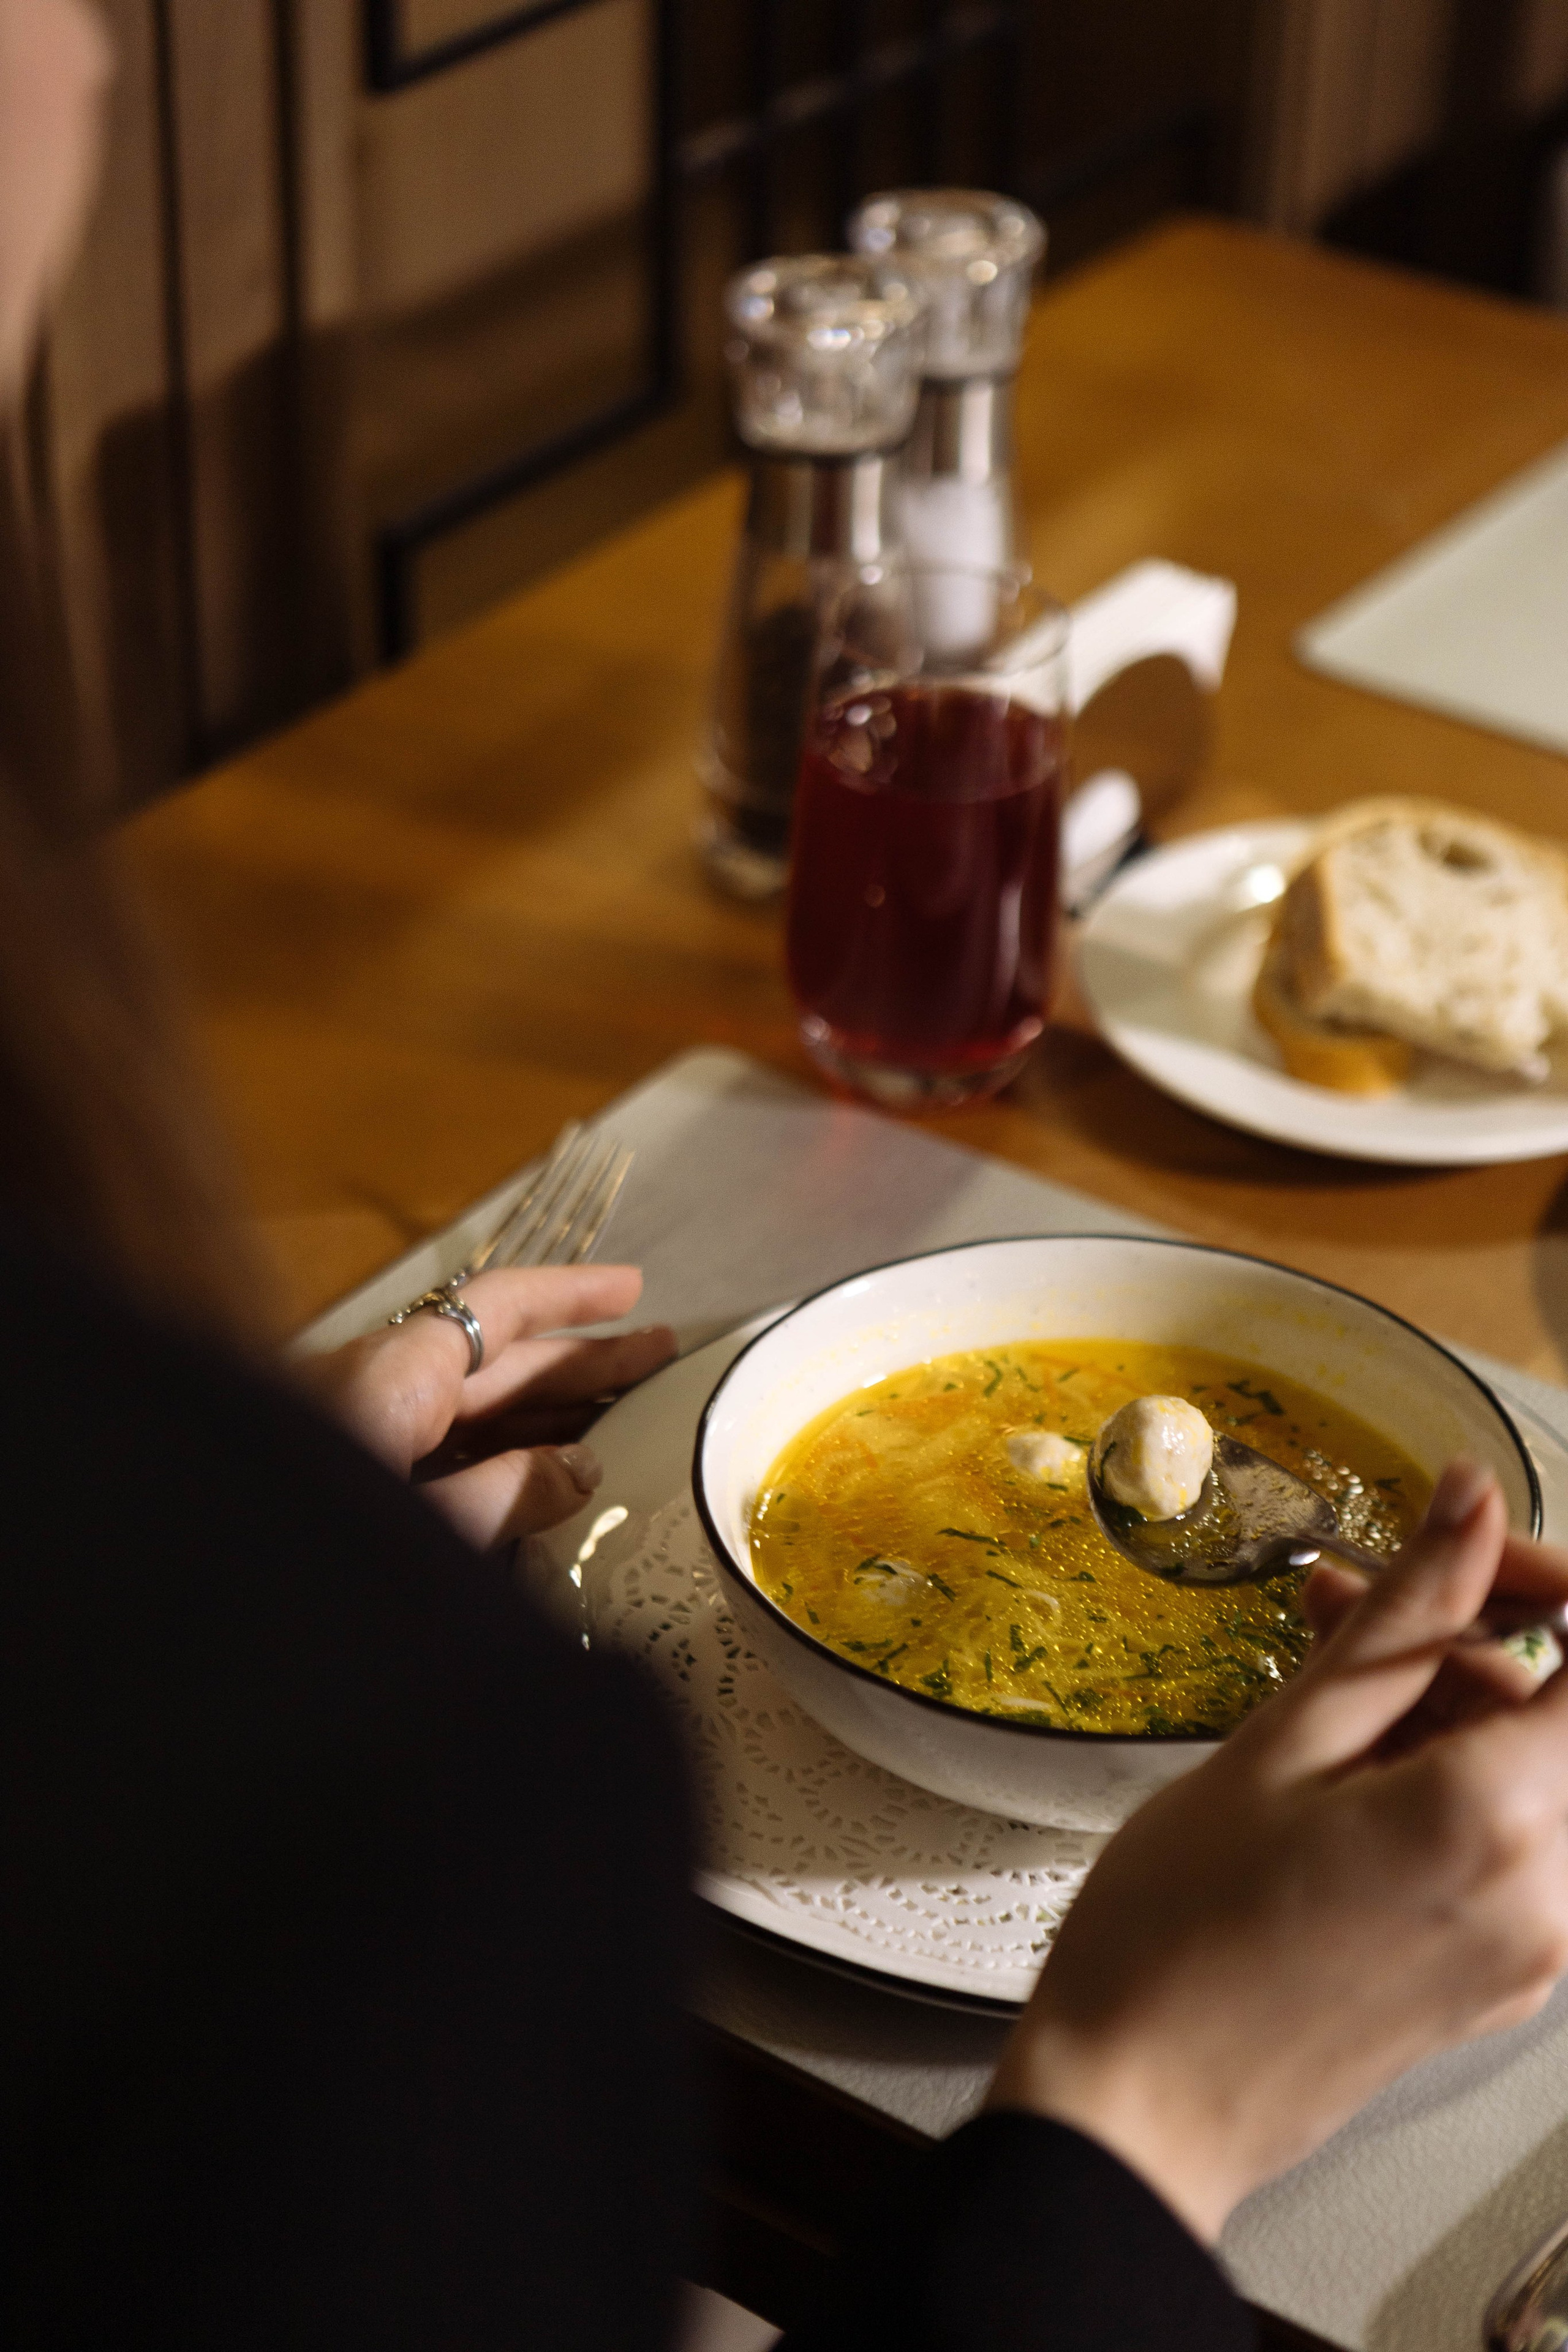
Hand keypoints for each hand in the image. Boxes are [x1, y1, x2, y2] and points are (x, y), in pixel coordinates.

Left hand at [298, 1264, 673, 1546]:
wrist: (200, 1609)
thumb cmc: (315, 1567)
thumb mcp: (438, 1527)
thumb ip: (512, 1492)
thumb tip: (579, 1467)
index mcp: (392, 1375)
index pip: (497, 1309)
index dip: (570, 1297)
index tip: (634, 1291)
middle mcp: (372, 1391)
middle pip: (492, 1361)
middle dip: (578, 1360)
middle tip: (660, 1359)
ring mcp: (357, 1439)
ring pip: (467, 1413)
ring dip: (547, 1416)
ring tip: (627, 1420)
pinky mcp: (347, 1489)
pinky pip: (439, 1457)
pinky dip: (499, 1462)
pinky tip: (550, 1486)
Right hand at [988, 1460, 1567, 2243]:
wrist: (1137, 2113)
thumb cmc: (1177, 1939)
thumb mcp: (1278, 1745)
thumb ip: (1399, 1617)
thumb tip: (1472, 1500)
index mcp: (1496, 1824)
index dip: (1553, 1583)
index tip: (1473, 1558)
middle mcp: (1549, 1896)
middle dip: (1474, 1636)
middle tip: (1347, 1606)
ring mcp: (1534, 1949)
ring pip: (1540, 1771)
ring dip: (1452, 1704)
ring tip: (1319, 1684)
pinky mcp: (1502, 1977)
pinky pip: (1516, 1839)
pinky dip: (1450, 1776)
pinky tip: (1340, 1763)